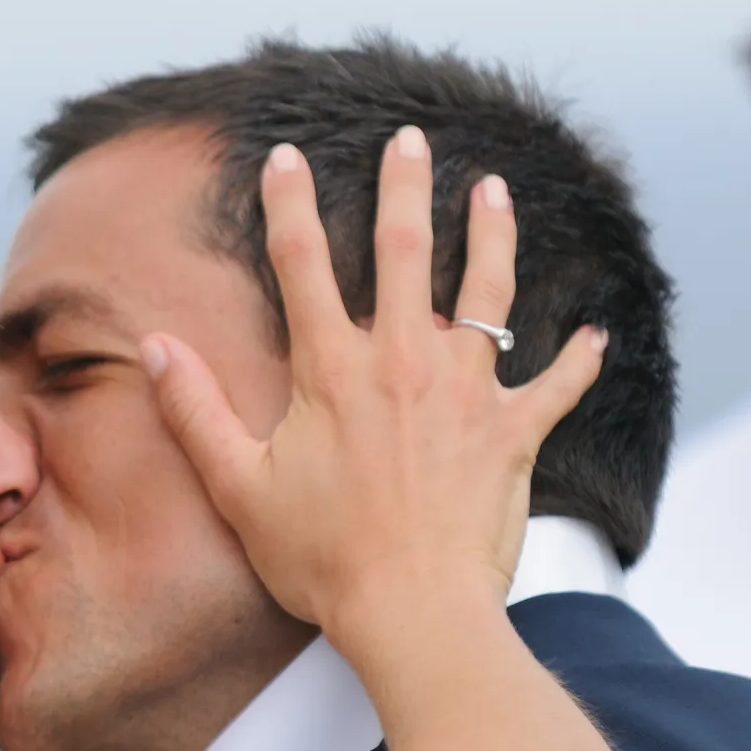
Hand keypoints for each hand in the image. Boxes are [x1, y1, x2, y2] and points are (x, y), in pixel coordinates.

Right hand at [147, 129, 606, 647]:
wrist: (413, 610)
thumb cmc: (322, 558)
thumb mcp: (238, 486)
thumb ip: (196, 411)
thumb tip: (157, 347)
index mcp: (332, 371)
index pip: (302, 265)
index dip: (288, 205)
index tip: (283, 157)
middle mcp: (403, 362)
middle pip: (405, 252)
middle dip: (403, 187)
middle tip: (408, 141)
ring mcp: (466, 394)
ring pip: (487, 292)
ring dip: (491, 234)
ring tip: (493, 189)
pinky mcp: (513, 434)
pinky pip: (558, 387)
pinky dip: (578, 361)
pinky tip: (593, 334)